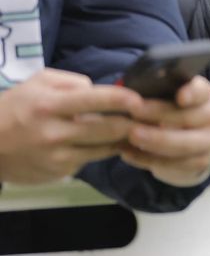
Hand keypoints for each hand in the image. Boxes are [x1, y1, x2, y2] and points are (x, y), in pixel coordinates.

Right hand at [0, 69, 140, 184]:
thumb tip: (100, 90)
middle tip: (149, 117)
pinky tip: (107, 143)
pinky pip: (90, 160)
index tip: (141, 99)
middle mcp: (55, 133)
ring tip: (136, 130)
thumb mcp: (38, 83)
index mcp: (50, 105)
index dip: (122, 99)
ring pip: (105, 148)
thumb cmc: (14, 107)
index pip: (95, 100)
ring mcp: (57, 157)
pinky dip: (101, 151)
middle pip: (108, 129)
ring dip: (123, 139)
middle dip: (133, 123)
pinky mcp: (59, 173)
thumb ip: (71, 82)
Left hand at [119, 75, 209, 186]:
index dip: (192, 93)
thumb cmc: (161, 111)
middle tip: (133, 112)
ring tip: (132, 137)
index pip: (201, 91)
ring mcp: (208, 140)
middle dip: (159, 115)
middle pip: (188, 117)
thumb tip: (128, 94)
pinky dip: (150, 159)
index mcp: (202, 94)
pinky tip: (129, 153)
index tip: (180, 97)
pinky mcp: (201, 161)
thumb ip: (149, 94)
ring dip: (157, 140)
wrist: (173, 140)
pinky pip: (177, 164)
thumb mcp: (156, 97)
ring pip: (185, 143)